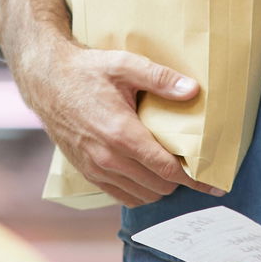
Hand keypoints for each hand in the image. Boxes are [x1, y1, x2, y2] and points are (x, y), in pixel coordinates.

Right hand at [0, 0, 217, 206]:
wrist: (45, 79)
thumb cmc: (87, 70)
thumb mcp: (125, 65)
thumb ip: (161, 79)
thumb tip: (193, 91)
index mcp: (121, 133)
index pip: (167, 169)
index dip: (195, 179)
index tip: (215, 184)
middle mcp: (107, 158)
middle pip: (159, 186)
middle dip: (179, 181)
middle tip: (192, 166)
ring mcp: (95, 168)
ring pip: (141, 196)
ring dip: (160, 187)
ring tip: (170, 170)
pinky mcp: (86, 172)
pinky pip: (121, 196)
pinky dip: (139, 191)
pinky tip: (146, 174)